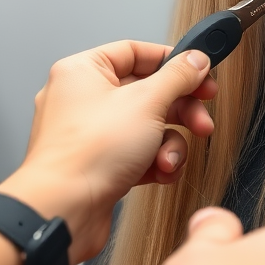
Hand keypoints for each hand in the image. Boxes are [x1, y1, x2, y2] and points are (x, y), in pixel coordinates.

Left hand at [0, 41, 216, 262]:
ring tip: (170, 158)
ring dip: (169, 143)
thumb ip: (178, 76)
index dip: (172, 62)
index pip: (136, 52)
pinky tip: (160, 173)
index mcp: (83, 71)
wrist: (63, 212)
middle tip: (201, 120)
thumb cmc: (87, 154)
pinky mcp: (99, 165)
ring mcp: (91, 134)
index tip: (200, 73)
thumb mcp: (147, 103)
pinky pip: (138, 153)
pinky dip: (154, 162)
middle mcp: (83, 99)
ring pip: (147, 127)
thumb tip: (196, 59)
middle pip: (147, 92)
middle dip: (180, 110)